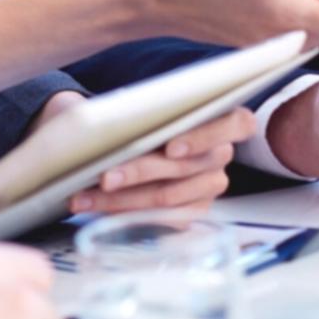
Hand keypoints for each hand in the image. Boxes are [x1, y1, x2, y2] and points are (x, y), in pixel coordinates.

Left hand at [68, 107, 255, 214]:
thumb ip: (128, 106)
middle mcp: (221, 153)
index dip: (201, 137)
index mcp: (223, 118)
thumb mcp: (132, 102)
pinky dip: (124, 212)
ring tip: (85, 197)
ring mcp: (210, 184)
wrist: (127, 134)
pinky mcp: (194, 210)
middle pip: (183, 166)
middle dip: (140, 171)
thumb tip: (89, 117)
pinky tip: (95, 209)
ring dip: (123, 198)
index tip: (170, 148)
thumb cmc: (135, 113)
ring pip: (168, 195)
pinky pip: (161, 217)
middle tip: (104, 177)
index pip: (233, 124)